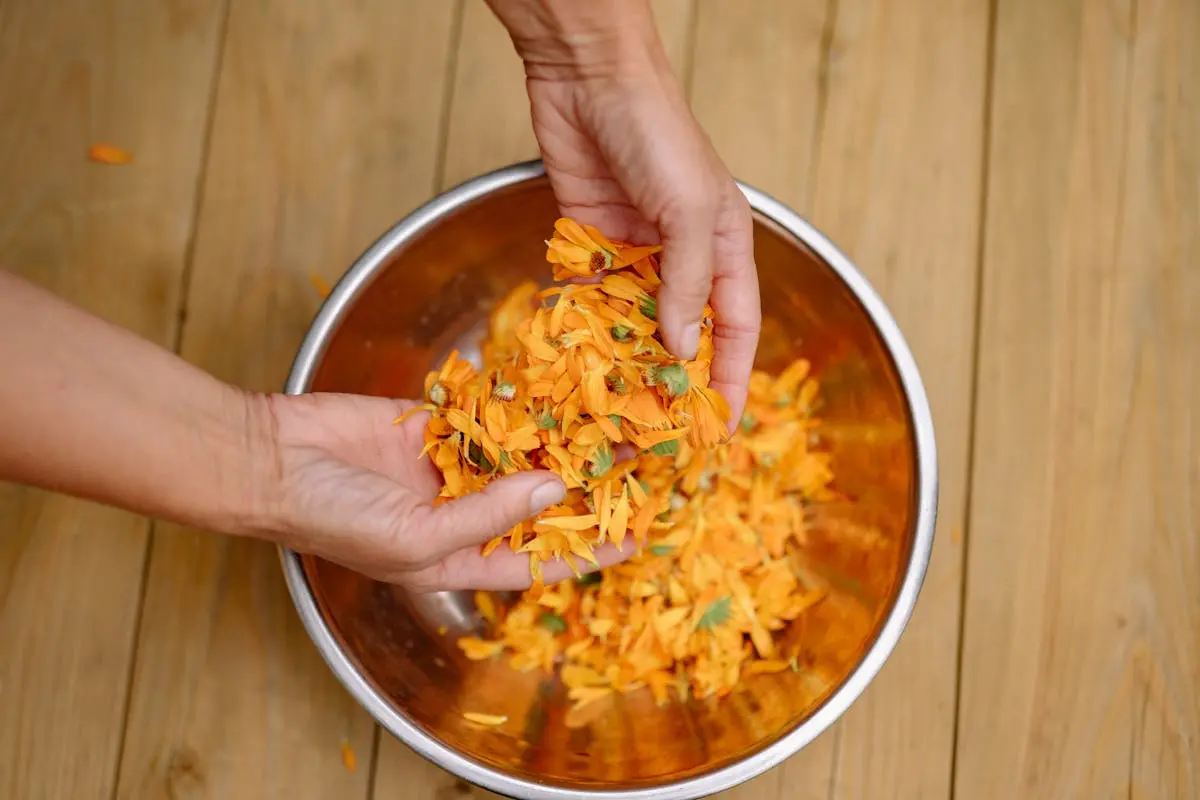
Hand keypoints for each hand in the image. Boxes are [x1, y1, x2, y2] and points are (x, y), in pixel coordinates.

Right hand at [254, 392, 626, 591]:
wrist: (272, 459)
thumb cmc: (333, 518)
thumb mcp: (416, 536)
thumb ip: (487, 515)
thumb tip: (552, 493)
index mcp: (455, 557)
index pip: (535, 559)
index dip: (585, 552)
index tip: (634, 538)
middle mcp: (457, 512)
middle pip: (534, 504)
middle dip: (582, 490)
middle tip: (635, 466)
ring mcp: (445, 465)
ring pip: (516, 456)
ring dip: (557, 443)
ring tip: (610, 425)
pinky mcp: (432, 423)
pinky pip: (485, 416)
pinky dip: (517, 406)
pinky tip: (559, 393)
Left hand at [486, 0, 760, 423]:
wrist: (588, 79)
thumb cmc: (657, 132)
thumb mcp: (686, 210)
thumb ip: (687, 283)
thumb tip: (682, 350)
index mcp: (723, 248)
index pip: (736, 329)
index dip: (732, 380)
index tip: (720, 428)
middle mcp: (681, 256)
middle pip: (682, 334)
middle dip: (671, 381)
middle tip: (654, 430)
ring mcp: (634, 252)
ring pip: (632, 323)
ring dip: (623, 363)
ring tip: (609, 410)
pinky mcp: (589, 243)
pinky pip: (590, 299)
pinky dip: (584, 329)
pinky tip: (574, 362)